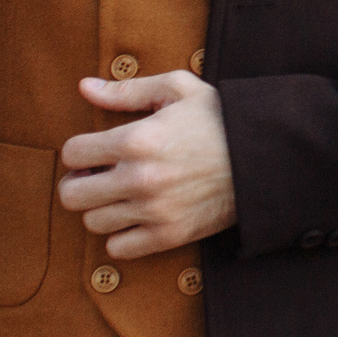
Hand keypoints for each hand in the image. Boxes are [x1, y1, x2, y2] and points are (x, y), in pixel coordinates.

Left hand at [58, 72, 237, 258]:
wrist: (265, 156)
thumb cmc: (220, 118)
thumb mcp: (178, 89)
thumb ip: (127, 90)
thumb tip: (84, 88)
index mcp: (136, 139)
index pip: (72, 153)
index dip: (78, 151)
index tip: (93, 153)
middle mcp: (139, 178)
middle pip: (72, 195)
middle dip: (78, 183)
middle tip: (96, 177)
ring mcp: (154, 210)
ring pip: (93, 222)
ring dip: (101, 209)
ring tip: (120, 196)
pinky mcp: (170, 235)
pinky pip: (119, 248)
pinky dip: (121, 236)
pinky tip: (136, 217)